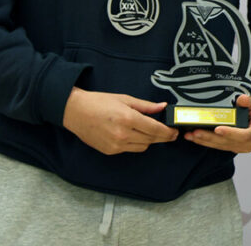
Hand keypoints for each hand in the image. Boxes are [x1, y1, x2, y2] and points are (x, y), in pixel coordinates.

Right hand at [62, 87, 178, 154]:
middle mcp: (122, 134)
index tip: (175, 131)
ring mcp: (115, 145)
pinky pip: (130, 149)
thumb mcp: (125, 99)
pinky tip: (134, 134)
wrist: (75, 112)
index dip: (168, 132)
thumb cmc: (99, 102)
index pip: (155, 130)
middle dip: (162, 137)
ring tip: (151, 131)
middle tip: (169, 133)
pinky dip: (136, 143)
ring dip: (149, 140)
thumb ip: (146, 106)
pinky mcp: (109, 151)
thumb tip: (162, 106)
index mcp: (128, 119)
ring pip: (142, 147)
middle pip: (151, 140)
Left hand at [183, 94, 250, 152]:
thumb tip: (242, 99)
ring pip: (221, 146)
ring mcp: (241, 147)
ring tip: (191, 135)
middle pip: (227, 142)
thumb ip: (248, 102)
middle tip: (196, 132)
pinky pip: (219, 146)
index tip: (218, 129)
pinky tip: (195, 138)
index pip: (243, 135)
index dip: (230, 133)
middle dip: (210, 137)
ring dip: (205, 141)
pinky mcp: (233, 148)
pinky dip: (207, 142)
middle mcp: (249, 142)